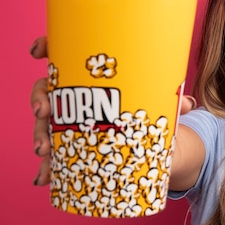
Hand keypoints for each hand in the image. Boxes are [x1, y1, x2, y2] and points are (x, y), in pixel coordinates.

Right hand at [29, 36, 195, 186]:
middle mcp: (78, 97)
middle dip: (39, 99)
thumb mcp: (163, 107)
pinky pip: (55, 157)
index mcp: (94, 77)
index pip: (64, 55)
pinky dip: (48, 168)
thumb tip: (187, 103)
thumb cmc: (153, 115)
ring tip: (44, 149)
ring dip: (39, 135)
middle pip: (47, 90)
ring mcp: (72, 123)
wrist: (158, 149)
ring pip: (46, 124)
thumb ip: (172, 103)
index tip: (38, 52)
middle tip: (42, 112)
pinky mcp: (74, 149)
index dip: (46, 47)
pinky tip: (44, 177)